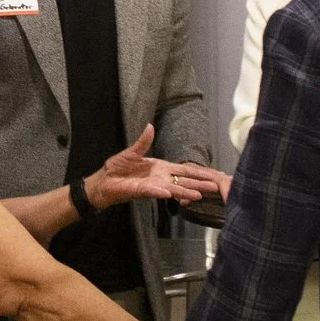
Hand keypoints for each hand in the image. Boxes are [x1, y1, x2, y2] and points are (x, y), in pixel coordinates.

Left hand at [90, 126, 233, 208]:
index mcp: (162, 168)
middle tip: (216, 187)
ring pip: (174, 189)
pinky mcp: (142, 191)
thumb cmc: (117, 169)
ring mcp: (153, 186)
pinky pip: (154, 191)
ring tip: (200, 194)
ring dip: (186, 191)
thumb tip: (150, 126)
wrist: (103, 182)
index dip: (199, 172)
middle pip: (184, 180)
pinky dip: (162, 192)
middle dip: (200, 184)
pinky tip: (171, 194)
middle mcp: (161, 178)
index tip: (215, 175)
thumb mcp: (132, 152)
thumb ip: (143, 142)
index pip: (185, 170)